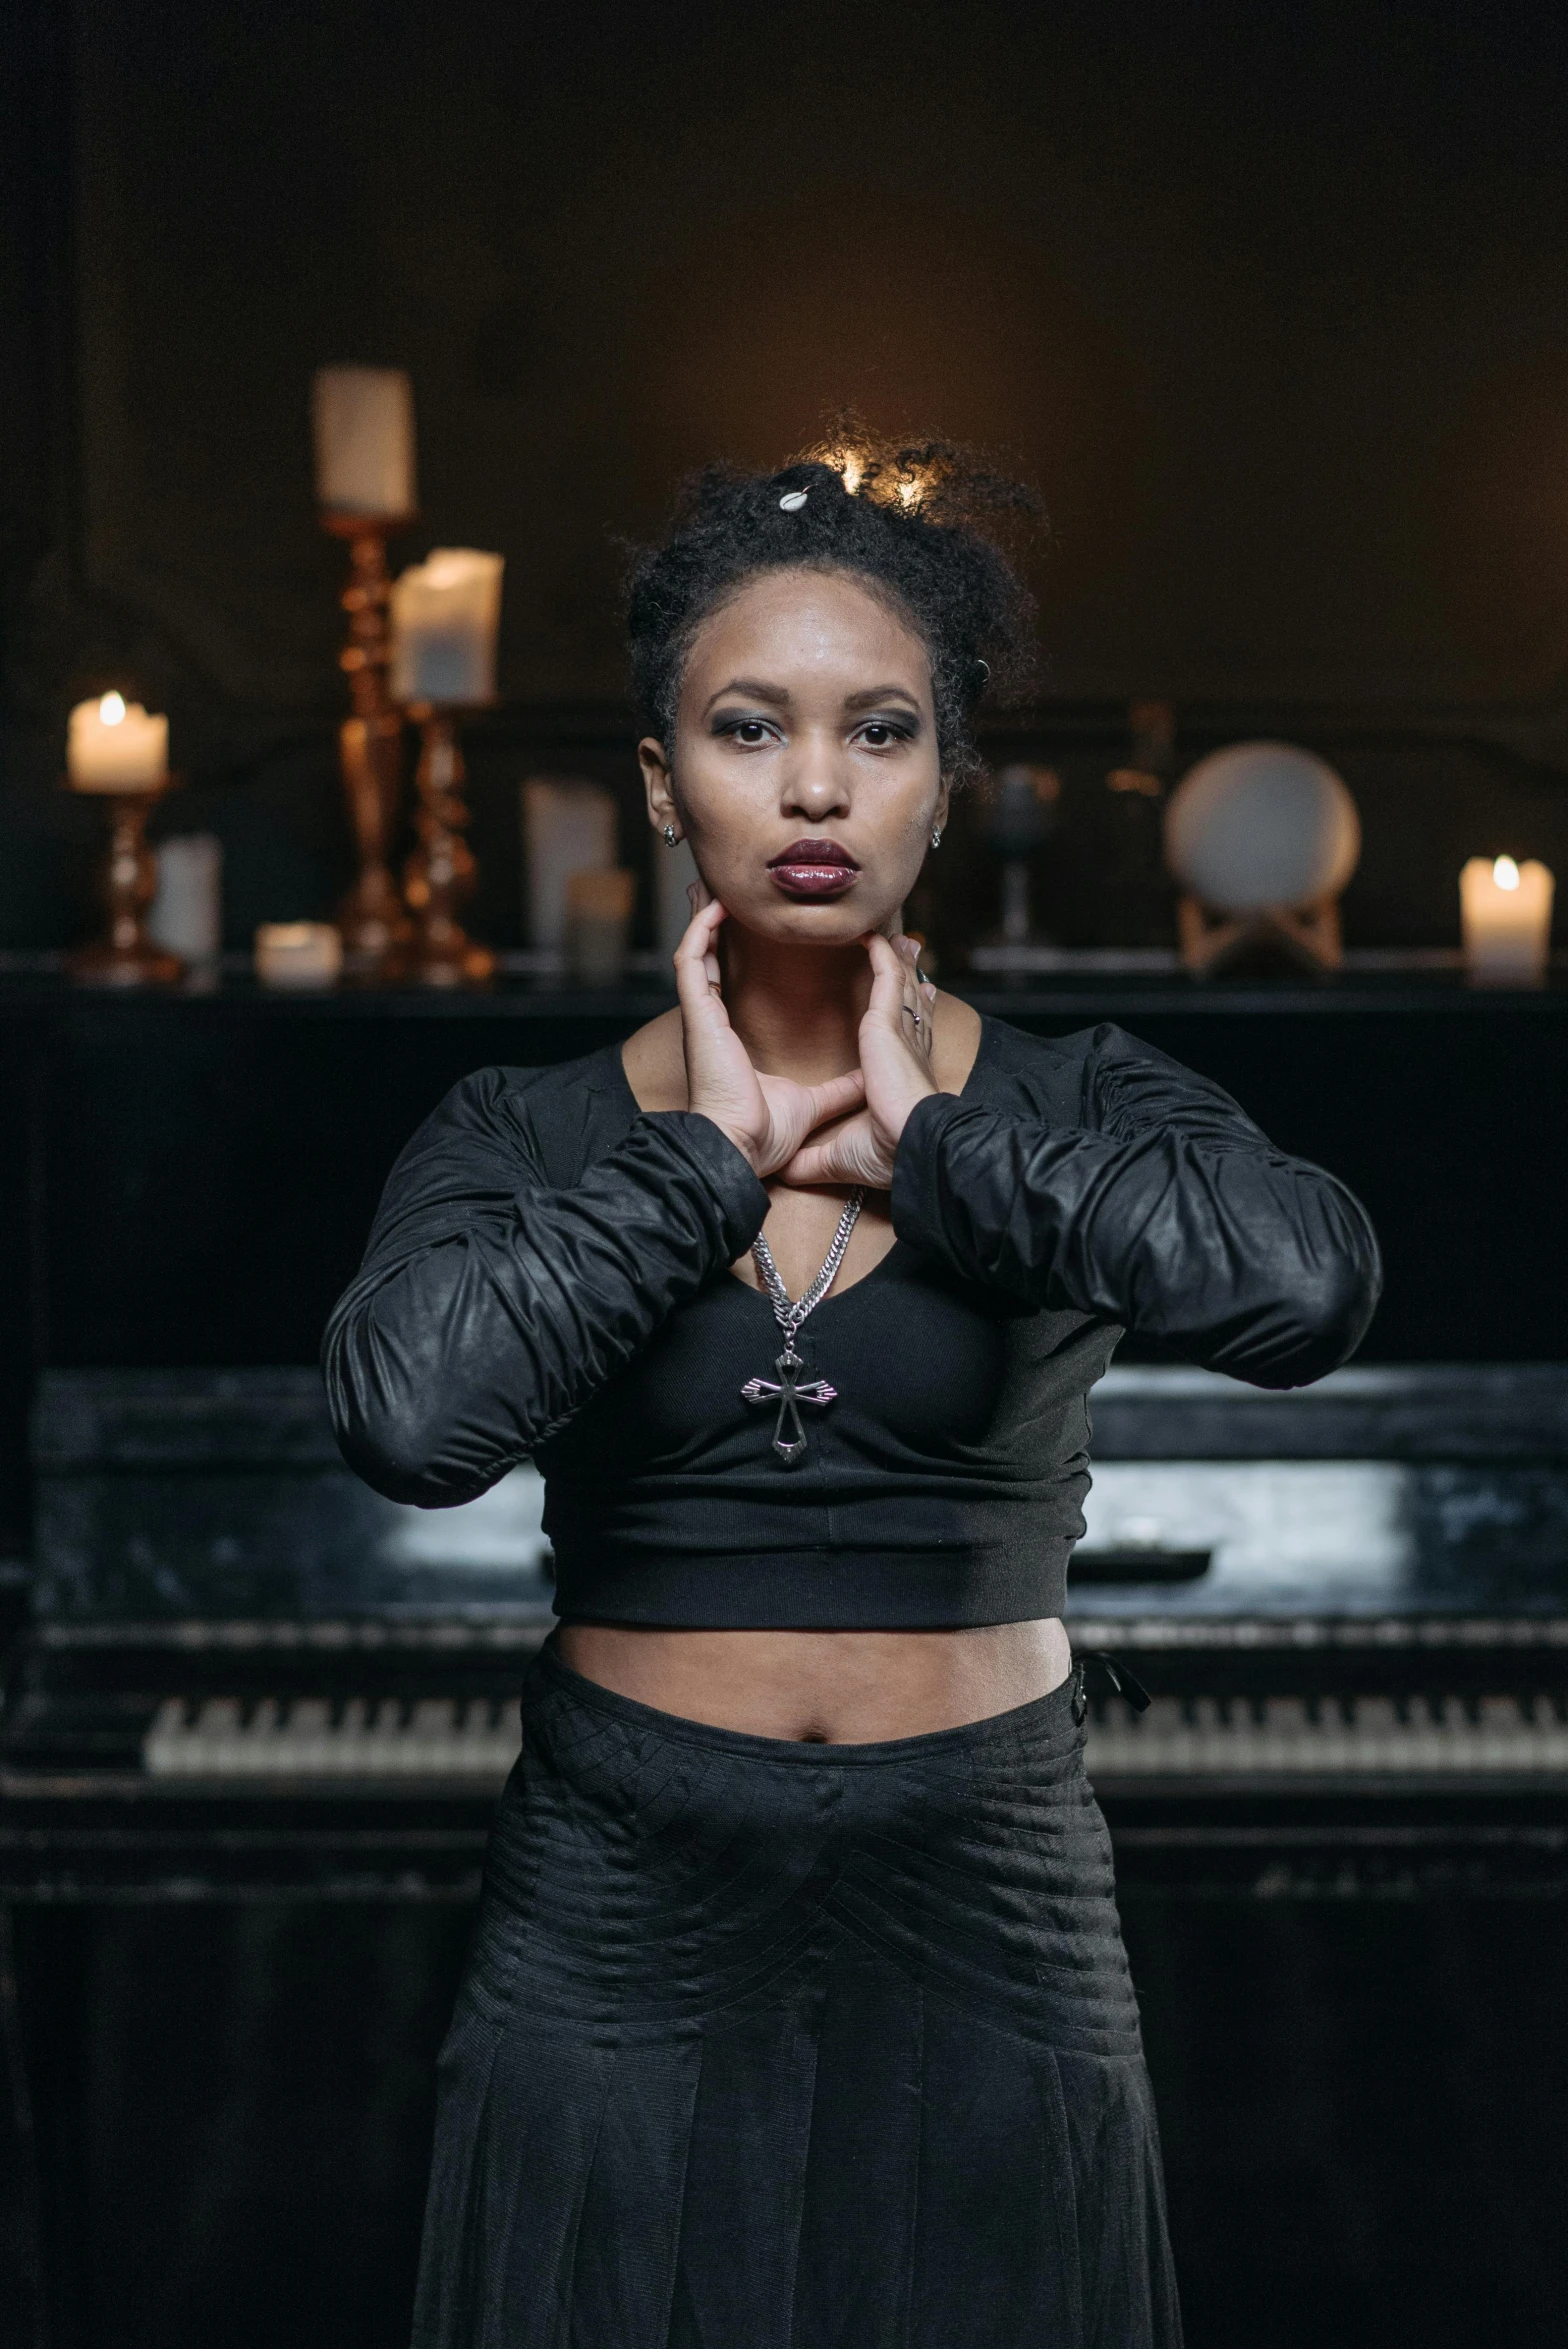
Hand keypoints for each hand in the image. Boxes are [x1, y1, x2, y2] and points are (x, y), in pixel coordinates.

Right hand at [674, 890, 864, 1176]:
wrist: (742, 1149)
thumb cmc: (764, 1135)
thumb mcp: (813, 1102)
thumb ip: (839, 1086)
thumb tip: (869, 1074)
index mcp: (732, 1039)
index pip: (730, 984)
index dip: (739, 955)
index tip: (763, 932)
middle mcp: (713, 1023)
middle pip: (709, 960)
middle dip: (717, 927)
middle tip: (732, 895)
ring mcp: (702, 1016)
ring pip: (695, 952)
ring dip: (705, 919)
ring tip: (719, 888)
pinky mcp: (698, 1014)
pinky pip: (690, 960)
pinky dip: (699, 932)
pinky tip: (715, 909)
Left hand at [779, 933, 938, 1187]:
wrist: (909, 1143)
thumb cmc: (889, 1152)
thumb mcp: (843, 1155)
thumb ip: (814, 1157)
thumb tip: (786, 1169)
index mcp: (900, 1074)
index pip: (907, 1036)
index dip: (910, 1015)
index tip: (914, 999)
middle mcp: (905, 1047)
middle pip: (909, 999)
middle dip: (907, 973)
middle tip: (905, 949)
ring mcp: (900, 1031)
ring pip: (900, 980)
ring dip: (895, 956)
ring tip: (889, 932)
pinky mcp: (889, 1021)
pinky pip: (887, 973)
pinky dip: (881, 952)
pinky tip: (869, 935)